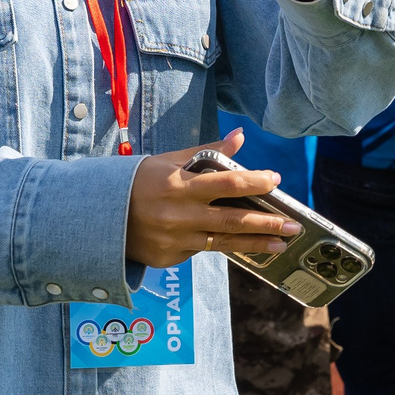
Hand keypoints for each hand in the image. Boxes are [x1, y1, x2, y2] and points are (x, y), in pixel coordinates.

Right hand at [125, 128, 300, 268]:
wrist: (100, 218)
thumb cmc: (138, 183)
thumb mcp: (168, 161)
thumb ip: (207, 153)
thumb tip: (239, 136)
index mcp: (179, 186)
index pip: (226, 183)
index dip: (254, 182)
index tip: (275, 180)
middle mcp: (180, 215)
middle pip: (233, 220)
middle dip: (268, 223)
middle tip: (294, 225)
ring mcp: (176, 240)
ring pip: (225, 243)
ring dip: (257, 244)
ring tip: (282, 245)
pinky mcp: (171, 258)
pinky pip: (203, 250)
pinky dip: (221, 245)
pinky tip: (241, 245)